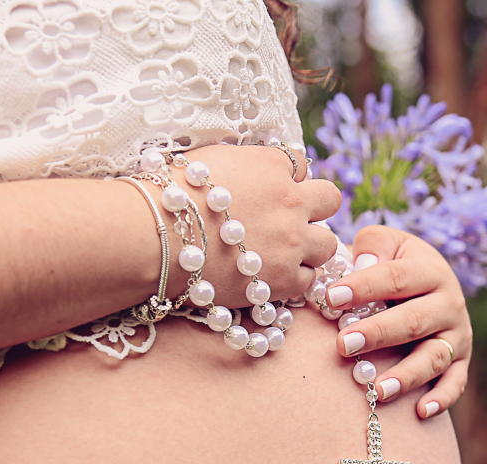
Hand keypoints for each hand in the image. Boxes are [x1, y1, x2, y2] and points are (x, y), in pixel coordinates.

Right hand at [172, 144, 340, 307]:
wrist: (157, 236)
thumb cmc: (172, 195)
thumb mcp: (210, 160)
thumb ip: (243, 164)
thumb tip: (253, 170)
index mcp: (272, 165)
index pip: (300, 164)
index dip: (287, 179)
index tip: (270, 192)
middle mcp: (291, 201)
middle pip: (330, 200)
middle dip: (314, 208)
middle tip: (290, 220)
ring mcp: (292, 242)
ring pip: (329, 244)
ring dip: (311, 247)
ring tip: (284, 252)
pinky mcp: (284, 279)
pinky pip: (309, 279)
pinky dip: (295, 279)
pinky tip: (273, 276)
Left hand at [327, 226, 471, 418]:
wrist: (430, 285)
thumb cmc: (394, 265)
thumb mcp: (386, 244)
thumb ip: (373, 246)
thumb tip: (362, 263)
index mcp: (430, 270)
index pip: (397, 278)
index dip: (364, 286)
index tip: (331, 297)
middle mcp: (449, 303)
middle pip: (414, 321)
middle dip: (378, 334)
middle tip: (344, 344)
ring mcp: (457, 335)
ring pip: (433, 357)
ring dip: (406, 375)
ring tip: (376, 389)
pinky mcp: (461, 362)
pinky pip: (455, 383)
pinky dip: (441, 399)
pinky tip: (420, 412)